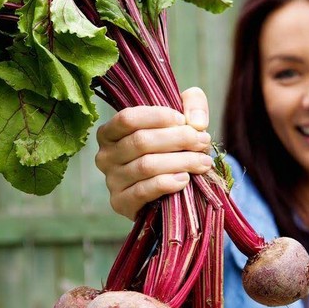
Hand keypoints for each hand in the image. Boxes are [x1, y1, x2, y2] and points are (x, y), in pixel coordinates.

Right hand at [95, 87, 212, 219]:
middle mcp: (105, 156)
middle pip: (141, 141)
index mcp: (111, 132)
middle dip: (178, 139)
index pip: (128, 118)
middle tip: (203, 141)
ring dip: (180, 162)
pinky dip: (167, 183)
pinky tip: (185, 179)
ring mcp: (111, 181)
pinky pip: (143, 191)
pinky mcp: (121, 203)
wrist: (169, 191)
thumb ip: (192, 104)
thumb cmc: (172, 149)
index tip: (183, 120)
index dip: (158, 117)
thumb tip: (196, 122)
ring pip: (146, 166)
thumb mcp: (182, 119)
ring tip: (203, 162)